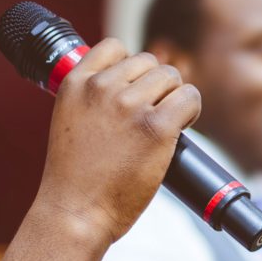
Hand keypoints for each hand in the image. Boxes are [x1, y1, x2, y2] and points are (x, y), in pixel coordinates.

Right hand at [33, 38, 201, 247]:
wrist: (75, 212)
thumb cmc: (75, 178)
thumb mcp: (70, 121)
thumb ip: (92, 98)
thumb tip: (129, 86)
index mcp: (75, 82)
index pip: (114, 47)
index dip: (132, 68)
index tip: (134, 91)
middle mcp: (102, 87)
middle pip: (150, 63)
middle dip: (156, 87)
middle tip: (151, 116)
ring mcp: (129, 105)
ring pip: (172, 78)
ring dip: (174, 98)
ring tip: (164, 124)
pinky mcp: (156, 127)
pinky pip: (190, 98)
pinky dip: (191, 110)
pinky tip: (180, 128)